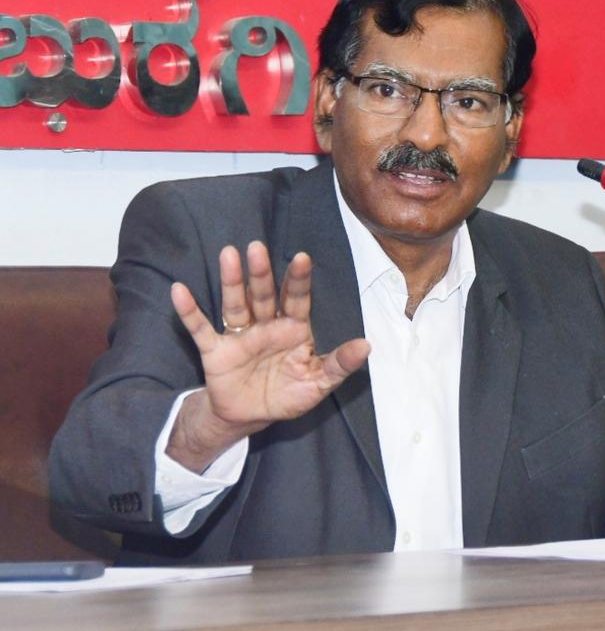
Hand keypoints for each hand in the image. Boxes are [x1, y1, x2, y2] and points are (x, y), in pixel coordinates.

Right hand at [167, 241, 369, 471]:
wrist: (251, 416)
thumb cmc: (288, 394)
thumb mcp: (318, 383)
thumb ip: (340, 364)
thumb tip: (366, 346)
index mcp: (294, 329)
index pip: (298, 300)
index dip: (299, 280)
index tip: (302, 258)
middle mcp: (266, 325)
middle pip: (265, 295)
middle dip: (262, 273)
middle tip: (258, 247)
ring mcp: (240, 335)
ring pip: (236, 303)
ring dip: (232, 281)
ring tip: (229, 254)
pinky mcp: (216, 350)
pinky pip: (200, 328)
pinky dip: (189, 311)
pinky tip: (179, 291)